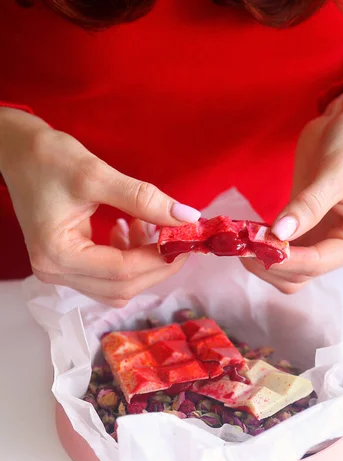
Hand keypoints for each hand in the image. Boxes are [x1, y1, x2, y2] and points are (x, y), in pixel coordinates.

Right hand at [0, 108, 199, 305]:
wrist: (17, 153)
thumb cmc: (48, 158)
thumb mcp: (97, 174)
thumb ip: (143, 198)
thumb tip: (187, 217)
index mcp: (57, 254)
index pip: (122, 271)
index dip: (160, 259)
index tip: (187, 239)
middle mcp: (55, 272)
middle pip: (122, 287)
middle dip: (157, 265)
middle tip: (179, 237)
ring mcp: (60, 273)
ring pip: (117, 287)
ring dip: (144, 264)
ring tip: (152, 228)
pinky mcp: (67, 266)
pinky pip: (108, 277)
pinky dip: (129, 260)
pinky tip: (133, 231)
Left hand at [242, 85, 342, 292]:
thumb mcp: (336, 172)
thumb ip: (308, 206)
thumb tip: (279, 234)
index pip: (318, 263)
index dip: (284, 259)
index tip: (255, 246)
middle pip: (300, 274)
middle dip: (270, 262)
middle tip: (241, 241)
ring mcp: (324, 242)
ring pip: (287, 270)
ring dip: (262, 259)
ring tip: (241, 237)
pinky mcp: (306, 231)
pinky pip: (281, 251)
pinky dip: (262, 247)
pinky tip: (247, 234)